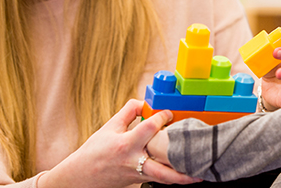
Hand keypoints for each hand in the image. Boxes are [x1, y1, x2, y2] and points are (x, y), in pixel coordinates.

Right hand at [39, 99, 201, 187]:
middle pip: (162, 169)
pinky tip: (186, 172)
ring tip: (201, 173)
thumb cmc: (94, 151)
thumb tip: (147, 102)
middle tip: (201, 159)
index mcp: (125, 145)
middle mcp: (133, 162)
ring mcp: (137, 175)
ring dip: (182, 177)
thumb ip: (129, 111)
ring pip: (163, 179)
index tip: (170, 112)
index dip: (162, 117)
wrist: (79, 178)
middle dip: (182, 168)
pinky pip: (159, 179)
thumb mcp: (109, 127)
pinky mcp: (138, 182)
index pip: (149, 129)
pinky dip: (172, 176)